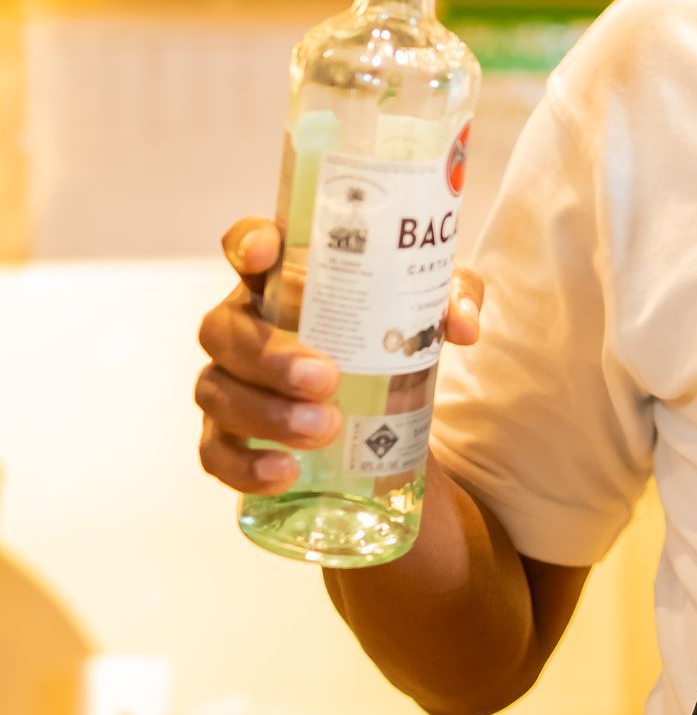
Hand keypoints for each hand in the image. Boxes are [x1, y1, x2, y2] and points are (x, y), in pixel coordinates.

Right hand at [195, 218, 484, 497]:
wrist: (380, 407)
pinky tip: (285, 472)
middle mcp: (242, 325)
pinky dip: (246, 466)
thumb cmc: (387, 336)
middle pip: (225, 330)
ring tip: (323, 430)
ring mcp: (228, 382)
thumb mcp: (426, 306)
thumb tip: (461, 325)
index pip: (246, 245)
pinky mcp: (226, 438)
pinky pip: (217, 454)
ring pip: (217, 391)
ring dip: (266, 413)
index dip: (247, 243)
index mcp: (279, 280)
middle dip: (270, 356)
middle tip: (325, 379)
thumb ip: (449, 297)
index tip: (267, 254)